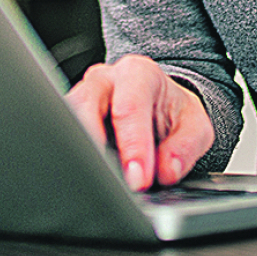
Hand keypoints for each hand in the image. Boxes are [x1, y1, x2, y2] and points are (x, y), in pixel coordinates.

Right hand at [65, 54, 214, 190]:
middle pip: (85, 106)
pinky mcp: (67, 117)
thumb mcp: (196, 127)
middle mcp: (104, 80)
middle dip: (95, 147)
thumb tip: (165, 170)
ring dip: (78, 151)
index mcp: (138, 73)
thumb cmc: (173, 115)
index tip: (139, 178)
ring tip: (95, 180)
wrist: (159, 108)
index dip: (133, 145)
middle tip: (109, 182)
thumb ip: (186, 147)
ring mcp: (81, 96)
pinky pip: (60, 133)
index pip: (130, 107)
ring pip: (66, 118)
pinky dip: (71, 155)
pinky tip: (83, 174)